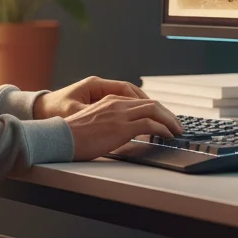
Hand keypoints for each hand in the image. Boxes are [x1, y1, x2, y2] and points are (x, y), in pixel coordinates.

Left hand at [33, 76, 151, 119]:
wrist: (39, 110)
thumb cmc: (54, 110)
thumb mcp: (76, 113)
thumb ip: (97, 114)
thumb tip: (118, 120)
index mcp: (96, 85)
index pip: (128, 90)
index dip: (144, 102)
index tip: (158, 113)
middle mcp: (100, 87)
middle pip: (133, 93)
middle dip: (152, 106)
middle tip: (168, 120)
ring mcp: (99, 95)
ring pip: (129, 99)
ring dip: (144, 109)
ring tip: (160, 121)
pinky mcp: (97, 103)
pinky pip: (121, 105)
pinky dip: (133, 112)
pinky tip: (141, 122)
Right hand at [63, 94, 184, 160]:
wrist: (60, 137)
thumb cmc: (72, 135)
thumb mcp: (93, 122)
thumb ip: (107, 122)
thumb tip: (118, 133)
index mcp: (109, 101)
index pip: (139, 102)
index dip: (155, 110)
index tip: (163, 119)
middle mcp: (117, 103)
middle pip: (151, 104)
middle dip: (167, 114)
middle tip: (175, 125)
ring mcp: (120, 114)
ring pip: (154, 111)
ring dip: (169, 121)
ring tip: (176, 131)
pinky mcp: (122, 127)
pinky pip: (150, 125)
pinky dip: (162, 129)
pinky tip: (167, 135)